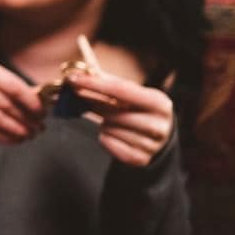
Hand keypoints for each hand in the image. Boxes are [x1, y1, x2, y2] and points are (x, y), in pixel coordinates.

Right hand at [0, 53, 43, 142]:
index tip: (43, 111)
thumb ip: (2, 83)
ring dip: (16, 130)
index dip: (30, 99)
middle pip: (3, 102)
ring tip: (29, 135)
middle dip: (26, 117)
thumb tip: (38, 96)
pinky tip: (13, 140)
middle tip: (39, 127)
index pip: (9, 83)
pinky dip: (1, 137)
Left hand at [60, 65, 174, 166]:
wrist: (158, 138)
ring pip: (108, 128)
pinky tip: (115, 134)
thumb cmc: (139, 111)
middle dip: (96, 105)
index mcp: (160, 103)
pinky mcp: (140, 159)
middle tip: (85, 100)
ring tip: (114, 121)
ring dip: (104, 123)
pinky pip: (108, 143)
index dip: (95, 84)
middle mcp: (159, 125)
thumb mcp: (133, 95)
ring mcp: (151, 145)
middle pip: (113, 112)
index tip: (73, 79)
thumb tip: (81, 74)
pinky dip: (105, 137)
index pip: (121, 90)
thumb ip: (109, 83)